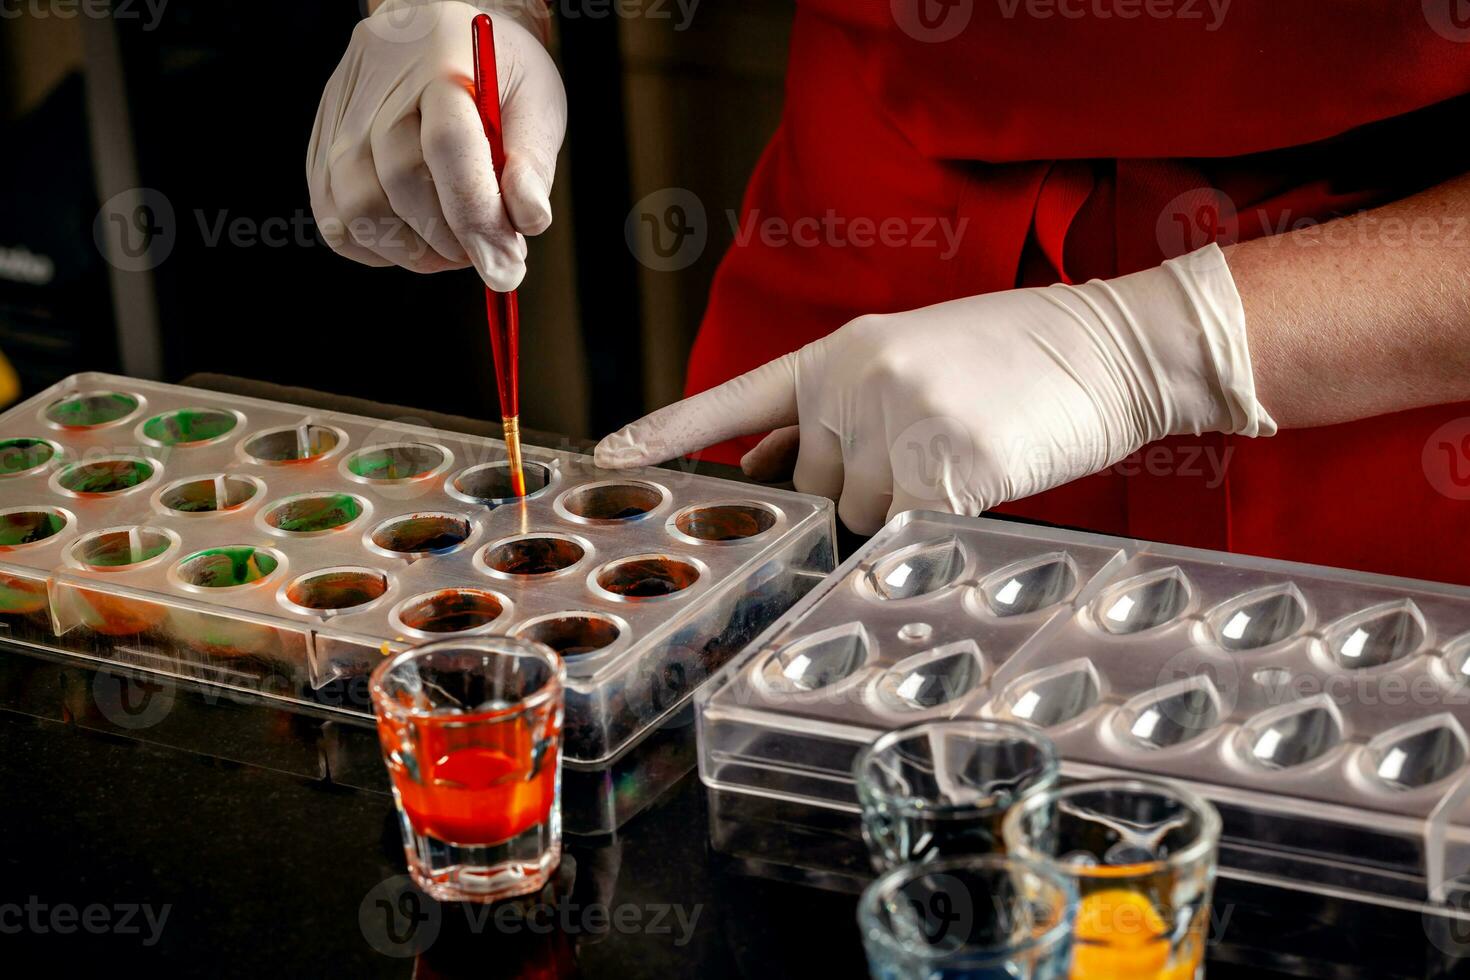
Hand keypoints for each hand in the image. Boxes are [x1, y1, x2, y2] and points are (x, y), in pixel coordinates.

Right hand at [307, 0, 564, 289]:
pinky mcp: (320, 152)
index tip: (506, 267)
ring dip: (418, 252)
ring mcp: (341, 122)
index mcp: (441, 66)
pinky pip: (338, 225)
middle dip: (454, 240)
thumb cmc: (491, 76)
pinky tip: (418, 236)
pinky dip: (381, 249)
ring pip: (362, 213)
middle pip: (402, 185)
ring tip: (456, 242)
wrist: (432, 36)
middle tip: (490, 250)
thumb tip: (529, 221)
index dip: (477, 217)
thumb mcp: (535, 102)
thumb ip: (533, 163)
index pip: (449, 147)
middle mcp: (379, 91)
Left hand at [595, 244, 1276, 533]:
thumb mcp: (908, 361)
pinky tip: (983, 479)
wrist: (1111, 344)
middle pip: (810, 488)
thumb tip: (770, 469)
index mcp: (839, 352)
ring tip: (968, 455)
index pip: (735, 400)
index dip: (669, 432)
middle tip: (926, 455)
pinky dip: (935, 532)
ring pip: (858, 521)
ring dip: (900, 513)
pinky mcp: (937, 473)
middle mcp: (851, 385)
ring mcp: (892, 426)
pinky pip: (905, 539)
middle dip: (852, 494)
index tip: (607, 456)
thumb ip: (836, 412)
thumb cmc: (1019, 358)